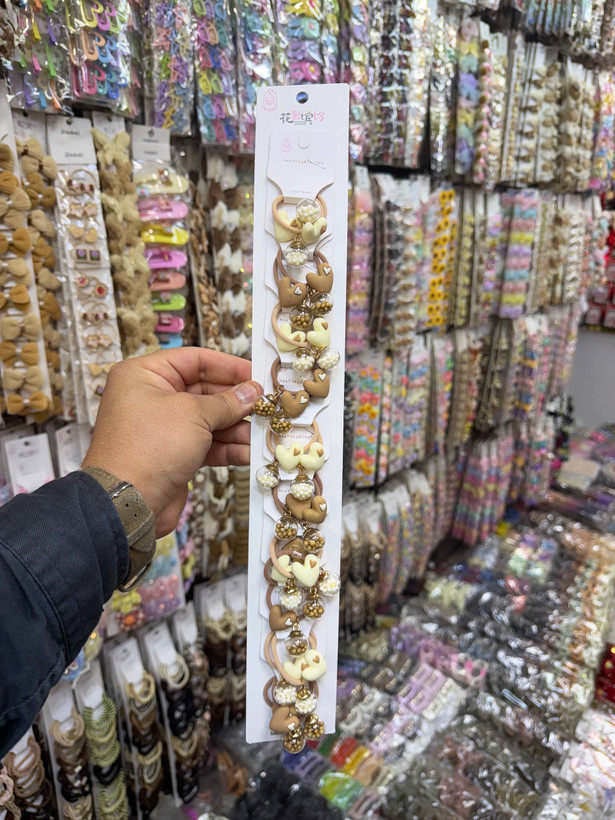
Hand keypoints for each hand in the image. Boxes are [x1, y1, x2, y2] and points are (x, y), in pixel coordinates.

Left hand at [82, 347, 261, 535]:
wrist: (128, 504)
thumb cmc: (151, 447)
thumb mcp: (193, 414)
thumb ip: (227, 402)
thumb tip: (252, 392)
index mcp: (145, 375)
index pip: (194, 360)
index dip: (228, 366)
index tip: (257, 374)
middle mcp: (152, 397)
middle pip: (204, 390)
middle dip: (236, 401)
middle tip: (265, 405)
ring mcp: (163, 428)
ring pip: (209, 420)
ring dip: (237, 427)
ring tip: (263, 432)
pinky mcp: (173, 455)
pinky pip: (206, 444)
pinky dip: (227, 448)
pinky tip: (249, 453)